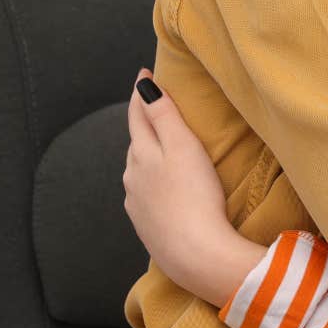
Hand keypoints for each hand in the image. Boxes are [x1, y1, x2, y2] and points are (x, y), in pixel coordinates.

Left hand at [122, 69, 263, 301]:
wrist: (196, 254)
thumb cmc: (195, 196)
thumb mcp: (182, 146)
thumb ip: (163, 114)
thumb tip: (143, 85)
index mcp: (141, 154)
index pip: (137, 116)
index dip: (141, 93)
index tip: (144, 73)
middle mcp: (132, 178)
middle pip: (136, 143)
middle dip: (143, 124)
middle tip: (154, 107)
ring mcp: (137, 205)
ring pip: (138, 171)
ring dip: (147, 156)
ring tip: (161, 148)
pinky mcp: (148, 227)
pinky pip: (145, 196)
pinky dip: (152, 184)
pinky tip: (163, 189)